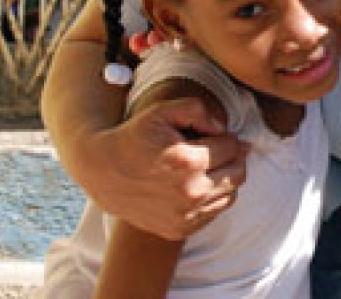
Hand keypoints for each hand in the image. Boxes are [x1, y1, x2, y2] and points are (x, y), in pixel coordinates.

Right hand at [85, 97, 248, 239]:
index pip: (233, 147)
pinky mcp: (179, 230)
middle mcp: (189, 194)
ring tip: (204, 166)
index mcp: (188, 163)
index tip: (210, 135)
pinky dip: (212, 197)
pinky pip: (216, 211)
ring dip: (224, 177)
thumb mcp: (164, 110)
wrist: (102, 171)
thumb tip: (223, 129)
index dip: (225, 137)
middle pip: (238, 172)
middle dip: (231, 157)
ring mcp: (184, 216)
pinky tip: (195, 183)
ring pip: (231, 194)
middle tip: (213, 149)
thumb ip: (199, 110)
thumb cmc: (136, 137)